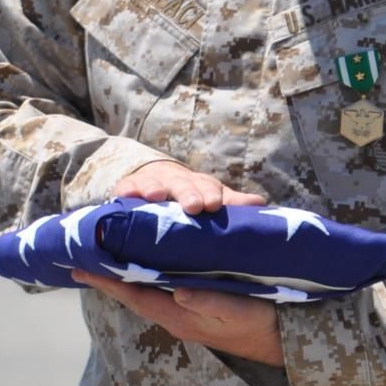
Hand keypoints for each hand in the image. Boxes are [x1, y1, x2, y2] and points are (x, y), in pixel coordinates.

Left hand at [71, 272, 285, 366]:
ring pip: (145, 289)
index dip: (107, 281)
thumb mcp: (240, 312)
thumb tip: (178, 292)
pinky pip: (162, 286)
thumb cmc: (263, 324)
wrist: (284, 341)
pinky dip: (147, 271)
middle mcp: (176, 315)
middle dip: (108, 274)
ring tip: (105, 252)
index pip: (134, 295)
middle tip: (83, 253)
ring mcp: (185, 311)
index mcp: (180, 317)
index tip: (79, 266)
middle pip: (133, 292)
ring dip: (125, 272)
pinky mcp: (195, 305)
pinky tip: (144, 260)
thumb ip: (210, 303)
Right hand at [119, 159, 265, 215]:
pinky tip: (125, 196)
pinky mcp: (129, 187)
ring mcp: (152, 182)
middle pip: (183, 184)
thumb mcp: (210, 199)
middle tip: (193, 205)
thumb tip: (260, 203)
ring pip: (154, 184)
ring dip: (155, 188)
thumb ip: (232, 204)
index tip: (214, 205)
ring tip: (155, 196)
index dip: (210, 194)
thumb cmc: (189, 196)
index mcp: (199, 185)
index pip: (208, 187)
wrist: (156, 181)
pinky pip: (126, 188)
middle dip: (188, 193)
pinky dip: (126, 191)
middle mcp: (177, 180)